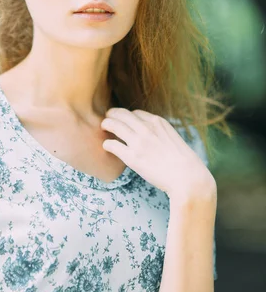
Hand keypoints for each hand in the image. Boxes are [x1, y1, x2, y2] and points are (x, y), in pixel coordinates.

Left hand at [101, 108, 215, 200]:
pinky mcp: (132, 158)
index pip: (136, 113)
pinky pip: (112, 145)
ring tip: (103, 127)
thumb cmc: (184, 162)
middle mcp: (147, 128)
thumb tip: (151, 135)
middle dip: (112, 114)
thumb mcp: (173, 138)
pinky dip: (107, 144)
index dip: (127, 115)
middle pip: (122, 115)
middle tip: (107, 118)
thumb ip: (160, 133)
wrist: (188, 178)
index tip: (123, 119)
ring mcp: (139, 142)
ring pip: (114, 126)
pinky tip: (107, 146)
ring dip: (107, 125)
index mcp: (158, 122)